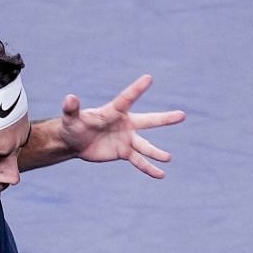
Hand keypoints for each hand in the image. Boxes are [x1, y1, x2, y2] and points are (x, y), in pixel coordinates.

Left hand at [57, 75, 183, 177]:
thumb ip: (72, 108)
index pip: (127, 98)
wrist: (75, 142)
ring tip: (168, 158)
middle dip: (165, 119)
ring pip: (146, 146)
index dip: (137, 89)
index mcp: (114, 111)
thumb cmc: (73, 126)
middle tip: (182, 115)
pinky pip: (139, 161)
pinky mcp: (124, 152)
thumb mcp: (71, 118)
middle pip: (148, 121)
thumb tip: (70, 98)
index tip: (149, 78)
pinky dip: (149, 168)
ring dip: (156, 153)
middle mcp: (125, 124)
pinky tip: (160, 175)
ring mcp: (127, 139)